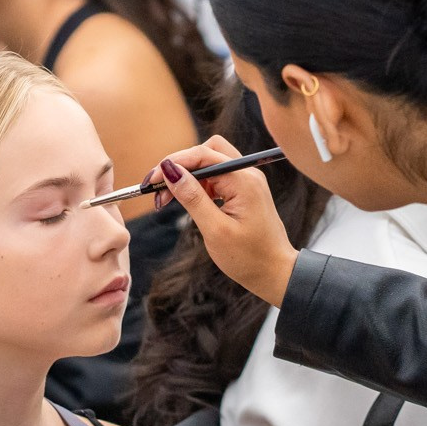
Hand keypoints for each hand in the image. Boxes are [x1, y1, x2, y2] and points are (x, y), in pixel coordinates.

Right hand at [151, 137, 298, 305]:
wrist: (275, 273)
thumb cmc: (249, 257)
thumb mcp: (215, 230)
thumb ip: (192, 198)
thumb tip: (170, 171)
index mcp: (244, 180)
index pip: (202, 155)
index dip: (173, 163)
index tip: (150, 180)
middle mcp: (248, 174)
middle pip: (207, 152)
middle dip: (180, 165)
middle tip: (158, 188)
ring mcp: (247, 181)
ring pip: (210, 163)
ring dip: (187, 175)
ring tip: (167, 199)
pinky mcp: (244, 191)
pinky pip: (217, 177)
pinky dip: (198, 184)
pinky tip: (186, 201)